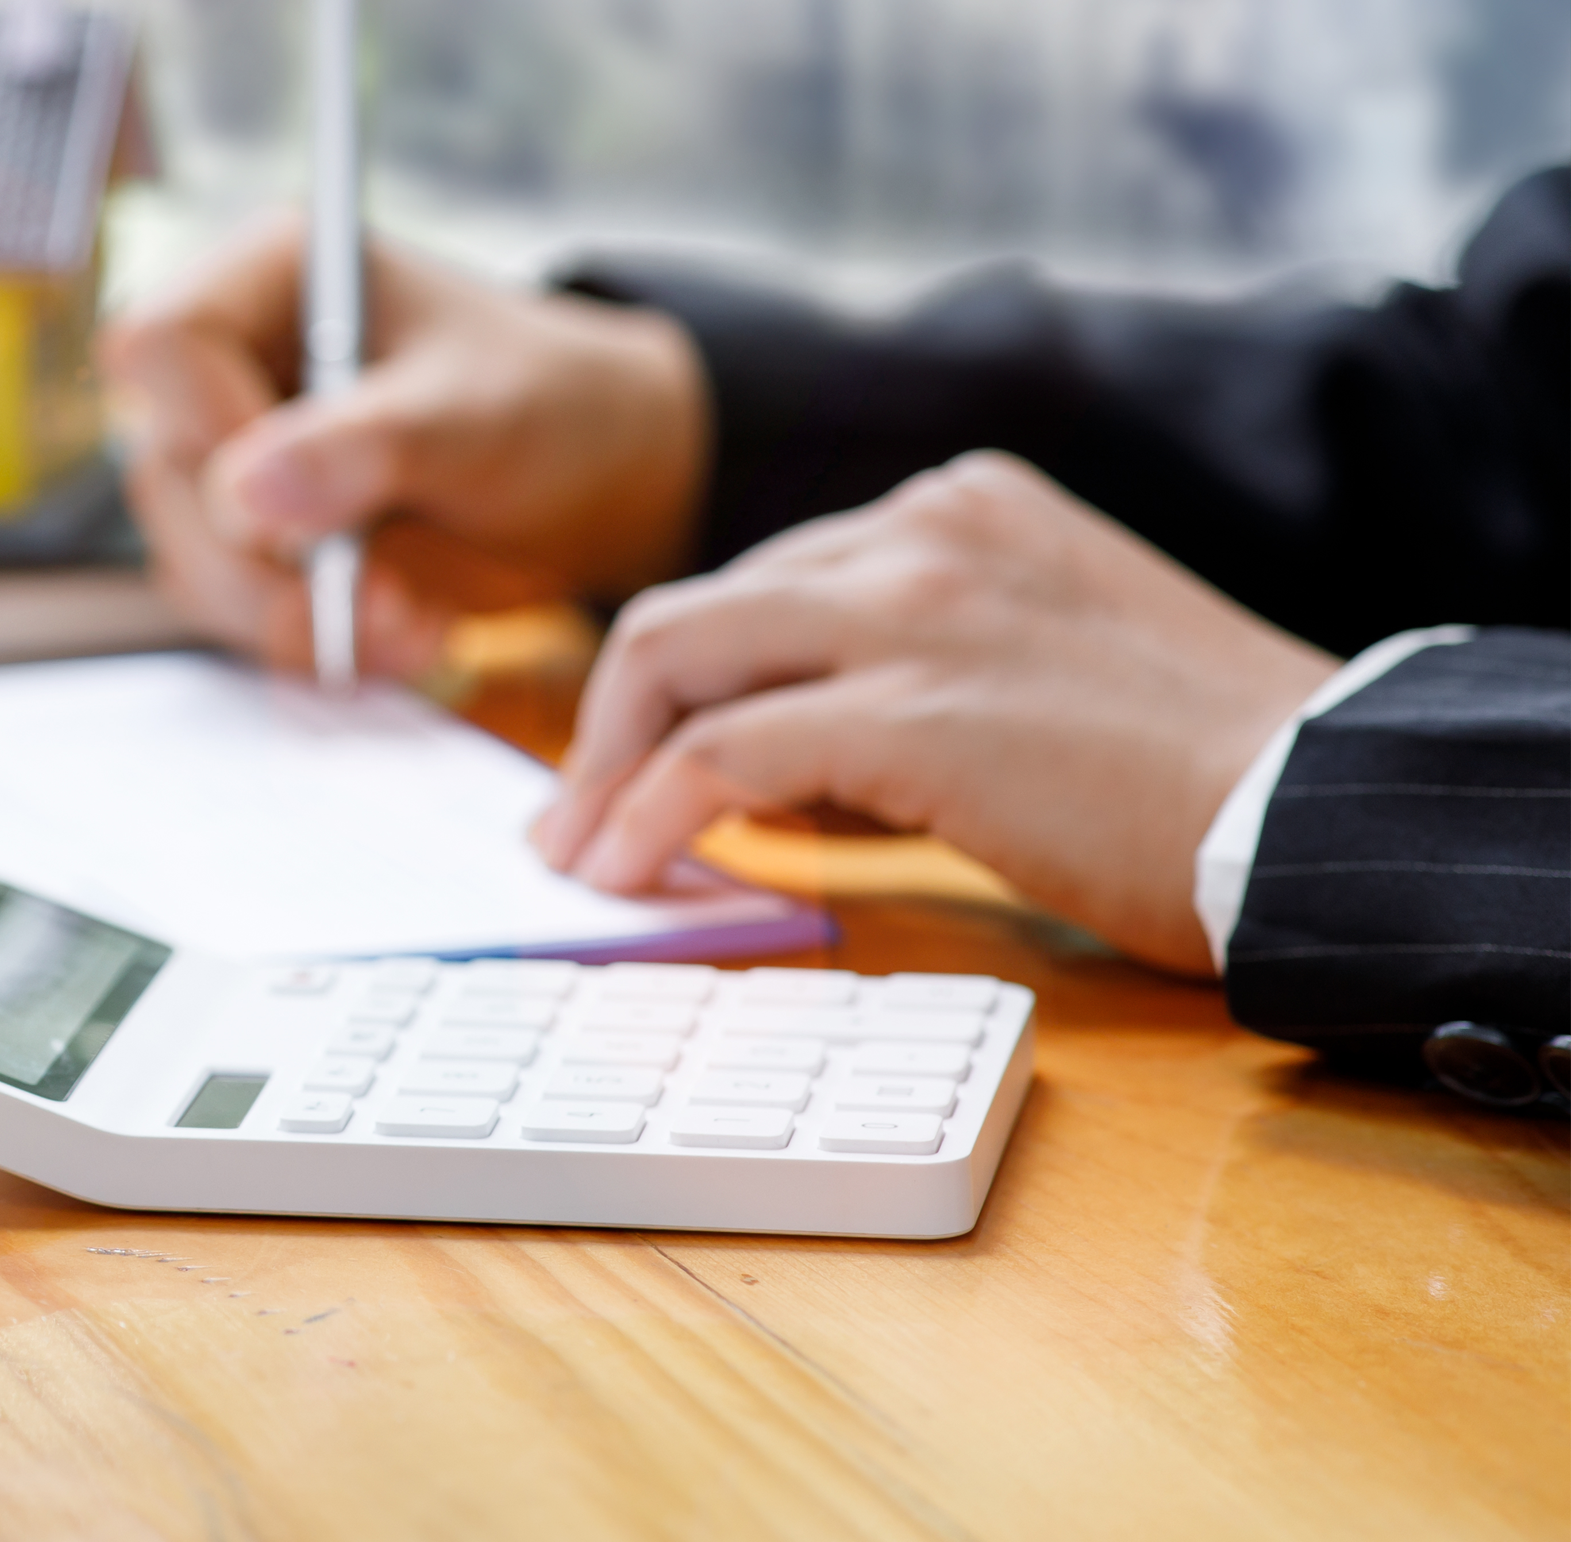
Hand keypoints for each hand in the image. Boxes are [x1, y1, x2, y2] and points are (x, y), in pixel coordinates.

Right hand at [97, 212, 709, 678]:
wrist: (589, 483)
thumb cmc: (542, 405)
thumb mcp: (473, 414)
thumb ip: (363, 444)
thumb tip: (245, 495)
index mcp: (269, 279)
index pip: (163, 343)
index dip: (210, 425)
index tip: (300, 497)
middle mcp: (228, 368)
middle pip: (167, 473)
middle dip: (270, 562)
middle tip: (380, 600)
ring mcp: (230, 464)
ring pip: (191, 561)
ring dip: (294, 618)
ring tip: (410, 625)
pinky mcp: (250, 547)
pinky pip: (234, 615)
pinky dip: (312, 643)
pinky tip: (399, 636)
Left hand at [534, 452, 1339, 975]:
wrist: (1316, 803)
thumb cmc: (1197, 770)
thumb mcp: (1034, 670)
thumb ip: (903, 686)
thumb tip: (759, 777)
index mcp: (958, 508)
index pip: (764, 583)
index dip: (683, 684)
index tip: (634, 761)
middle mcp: (921, 530)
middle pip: (691, 612)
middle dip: (608, 722)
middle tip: (572, 818)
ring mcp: (910, 610)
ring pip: (676, 660)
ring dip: (604, 771)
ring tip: (579, 858)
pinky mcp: (908, 711)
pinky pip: (719, 755)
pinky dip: (648, 816)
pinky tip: (628, 873)